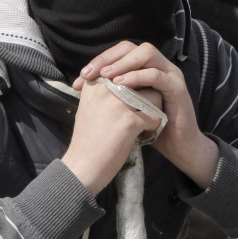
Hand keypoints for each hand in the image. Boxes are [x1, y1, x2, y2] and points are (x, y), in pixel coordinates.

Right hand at [61, 75, 161, 196]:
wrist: (82, 167)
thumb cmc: (87, 139)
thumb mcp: (90, 106)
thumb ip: (106, 90)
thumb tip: (126, 80)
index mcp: (96, 83)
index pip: (126, 70)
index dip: (135, 83)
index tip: (132, 100)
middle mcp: (107, 88)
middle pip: (142, 79)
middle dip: (147, 94)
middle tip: (142, 111)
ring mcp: (119, 104)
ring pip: (153, 95)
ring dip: (154, 109)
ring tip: (145, 122)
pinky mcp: (130, 121)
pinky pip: (155, 116)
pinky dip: (153, 127)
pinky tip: (144, 134)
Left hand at [72, 42, 219, 189]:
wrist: (177, 147)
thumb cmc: (149, 127)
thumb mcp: (126, 107)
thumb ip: (112, 93)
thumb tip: (84, 85)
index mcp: (145, 68)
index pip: (120, 52)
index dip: (99, 60)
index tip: (81, 78)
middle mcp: (158, 65)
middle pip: (132, 47)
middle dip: (108, 58)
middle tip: (90, 73)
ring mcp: (170, 74)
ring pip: (147, 53)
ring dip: (123, 63)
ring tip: (106, 76)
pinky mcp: (177, 87)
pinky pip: (157, 75)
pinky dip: (137, 76)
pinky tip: (121, 85)